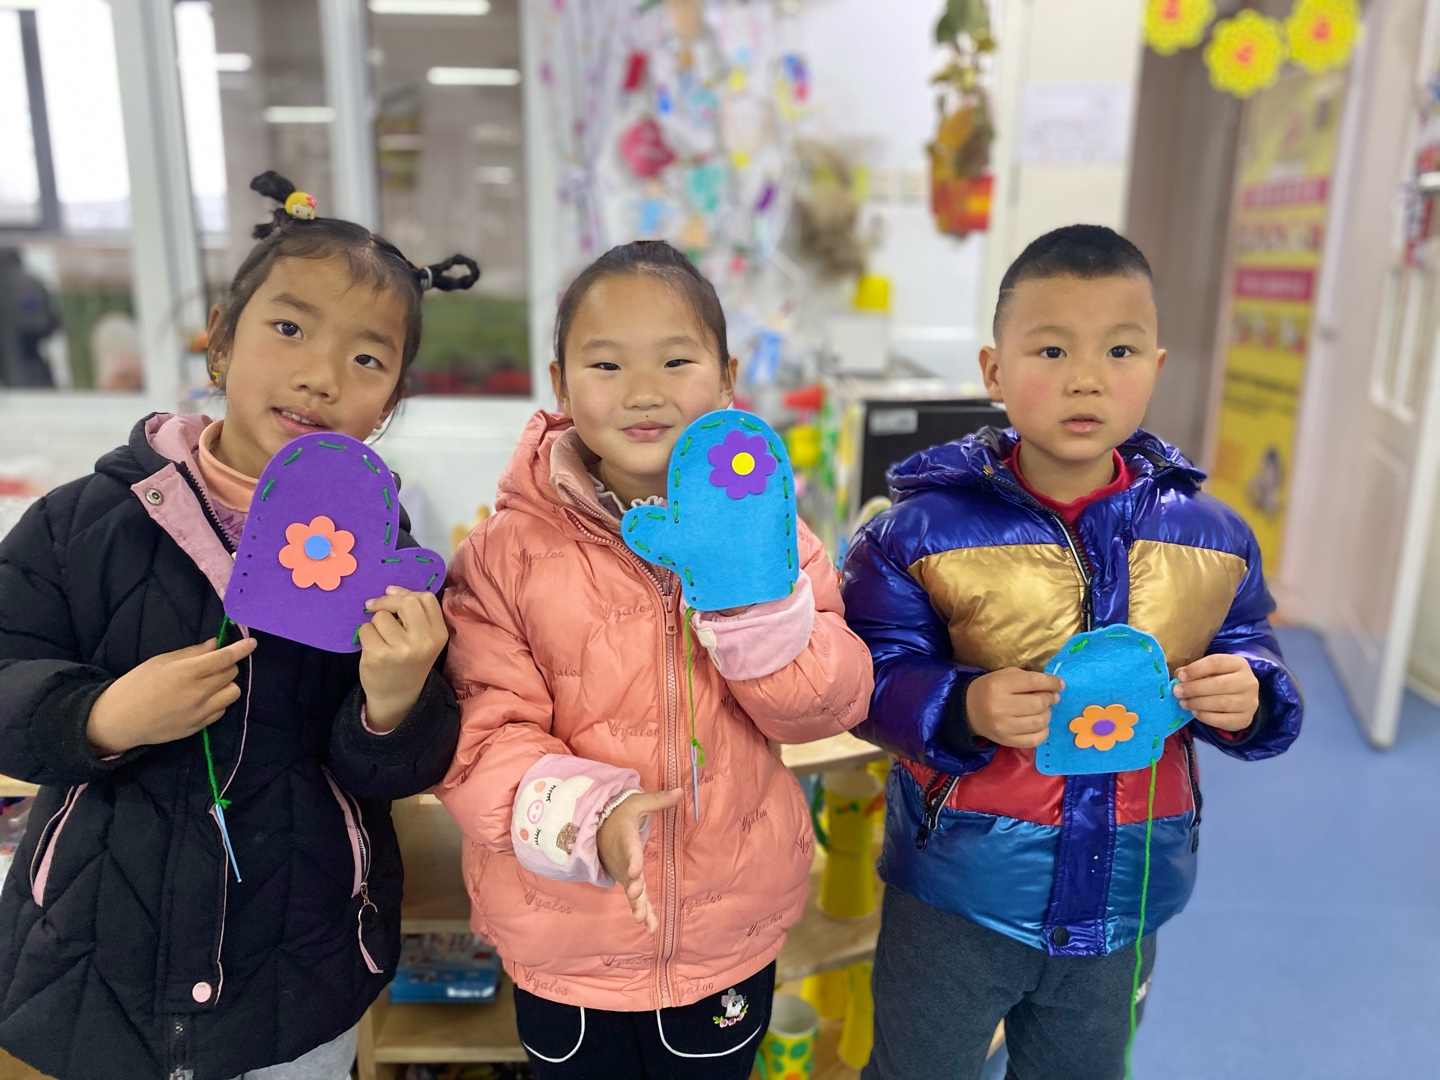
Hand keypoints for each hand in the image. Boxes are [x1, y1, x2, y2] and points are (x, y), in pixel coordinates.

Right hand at [87, 637, 257, 755]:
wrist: (119, 720)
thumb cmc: (137, 684)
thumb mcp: (160, 662)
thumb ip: (192, 653)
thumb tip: (216, 644)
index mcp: (187, 672)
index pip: (225, 658)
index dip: (241, 648)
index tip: (252, 643)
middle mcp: (198, 693)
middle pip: (231, 674)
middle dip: (227, 665)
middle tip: (213, 663)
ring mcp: (200, 712)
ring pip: (233, 693)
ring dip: (226, 684)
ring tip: (210, 682)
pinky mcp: (198, 727)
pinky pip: (221, 710)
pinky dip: (218, 701)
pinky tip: (203, 698)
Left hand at [359, 586, 448, 732]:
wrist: (397, 695)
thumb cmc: (409, 661)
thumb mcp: (424, 639)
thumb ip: (416, 614)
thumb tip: (391, 589)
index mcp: (438, 634)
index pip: (425, 598)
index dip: (405, 593)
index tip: (392, 594)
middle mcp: (424, 641)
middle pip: (406, 602)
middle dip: (387, 601)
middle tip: (375, 606)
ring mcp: (402, 649)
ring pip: (381, 616)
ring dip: (375, 623)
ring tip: (380, 637)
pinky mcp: (379, 656)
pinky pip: (366, 629)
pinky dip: (365, 634)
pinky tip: (372, 646)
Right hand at [597, 788, 682, 933]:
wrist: (599, 829)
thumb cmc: (621, 815)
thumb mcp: (637, 804)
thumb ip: (658, 800)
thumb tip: (680, 791)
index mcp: (625, 840)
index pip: (629, 851)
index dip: (632, 860)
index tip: (636, 871)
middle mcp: (623, 861)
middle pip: (628, 877)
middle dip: (633, 888)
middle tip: (636, 895)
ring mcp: (624, 874)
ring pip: (632, 893)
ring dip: (638, 906)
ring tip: (643, 921)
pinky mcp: (628, 882)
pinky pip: (636, 899)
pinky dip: (642, 911)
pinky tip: (650, 927)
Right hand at [965, 668, 1064, 748]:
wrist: (968, 710)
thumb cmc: (989, 689)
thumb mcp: (1004, 676)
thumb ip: (1028, 678)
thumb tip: (1055, 687)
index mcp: (999, 686)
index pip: (1033, 682)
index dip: (1051, 682)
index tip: (1060, 684)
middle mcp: (1000, 707)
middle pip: (1038, 704)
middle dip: (1050, 699)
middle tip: (1051, 698)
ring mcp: (1003, 727)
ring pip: (1039, 722)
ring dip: (1047, 715)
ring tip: (1043, 711)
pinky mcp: (1006, 741)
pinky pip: (1035, 739)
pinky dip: (1043, 732)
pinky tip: (1040, 725)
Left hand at [1175, 654, 1258, 731]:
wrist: (1241, 699)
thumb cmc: (1221, 680)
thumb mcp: (1211, 670)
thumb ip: (1195, 671)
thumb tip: (1179, 676)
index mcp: (1239, 664)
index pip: (1217, 662)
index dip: (1196, 669)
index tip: (1180, 676)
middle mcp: (1248, 682)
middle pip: (1219, 684)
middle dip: (1194, 688)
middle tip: (1177, 692)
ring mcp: (1250, 702)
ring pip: (1221, 703)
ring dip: (1197, 703)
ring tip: (1183, 702)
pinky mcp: (1245, 719)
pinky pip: (1223, 720)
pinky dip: (1205, 717)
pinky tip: (1195, 712)